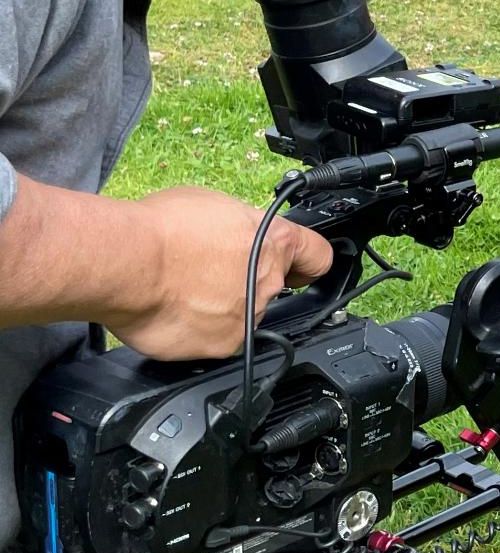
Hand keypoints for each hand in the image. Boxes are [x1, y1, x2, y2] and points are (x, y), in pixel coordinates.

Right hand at [105, 186, 333, 359]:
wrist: (129, 263)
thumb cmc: (163, 230)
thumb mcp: (215, 207)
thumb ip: (241, 228)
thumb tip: (238, 237)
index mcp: (274, 243)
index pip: (317, 256)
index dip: (310, 262)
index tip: (304, 268)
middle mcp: (268, 283)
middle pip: (268, 286)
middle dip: (242, 281)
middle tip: (205, 271)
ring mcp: (248, 318)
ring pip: (240, 314)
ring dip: (218, 307)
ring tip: (182, 290)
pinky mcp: (222, 346)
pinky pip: (213, 339)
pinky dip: (196, 330)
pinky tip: (173, 312)